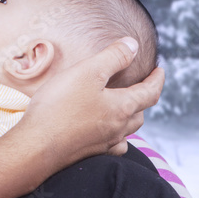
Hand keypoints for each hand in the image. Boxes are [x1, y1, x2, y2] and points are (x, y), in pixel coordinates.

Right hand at [18, 37, 163, 169]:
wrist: (38, 144)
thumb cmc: (61, 106)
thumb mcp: (87, 72)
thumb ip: (112, 57)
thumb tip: (133, 45)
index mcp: (122, 107)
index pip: (150, 92)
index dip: (157, 79)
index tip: (160, 70)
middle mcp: (119, 128)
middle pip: (140, 113)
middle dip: (144, 98)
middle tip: (141, 86)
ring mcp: (105, 143)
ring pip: (128, 130)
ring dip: (131, 117)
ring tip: (125, 108)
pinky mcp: (90, 152)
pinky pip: (113, 145)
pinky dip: (116, 136)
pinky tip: (107, 133)